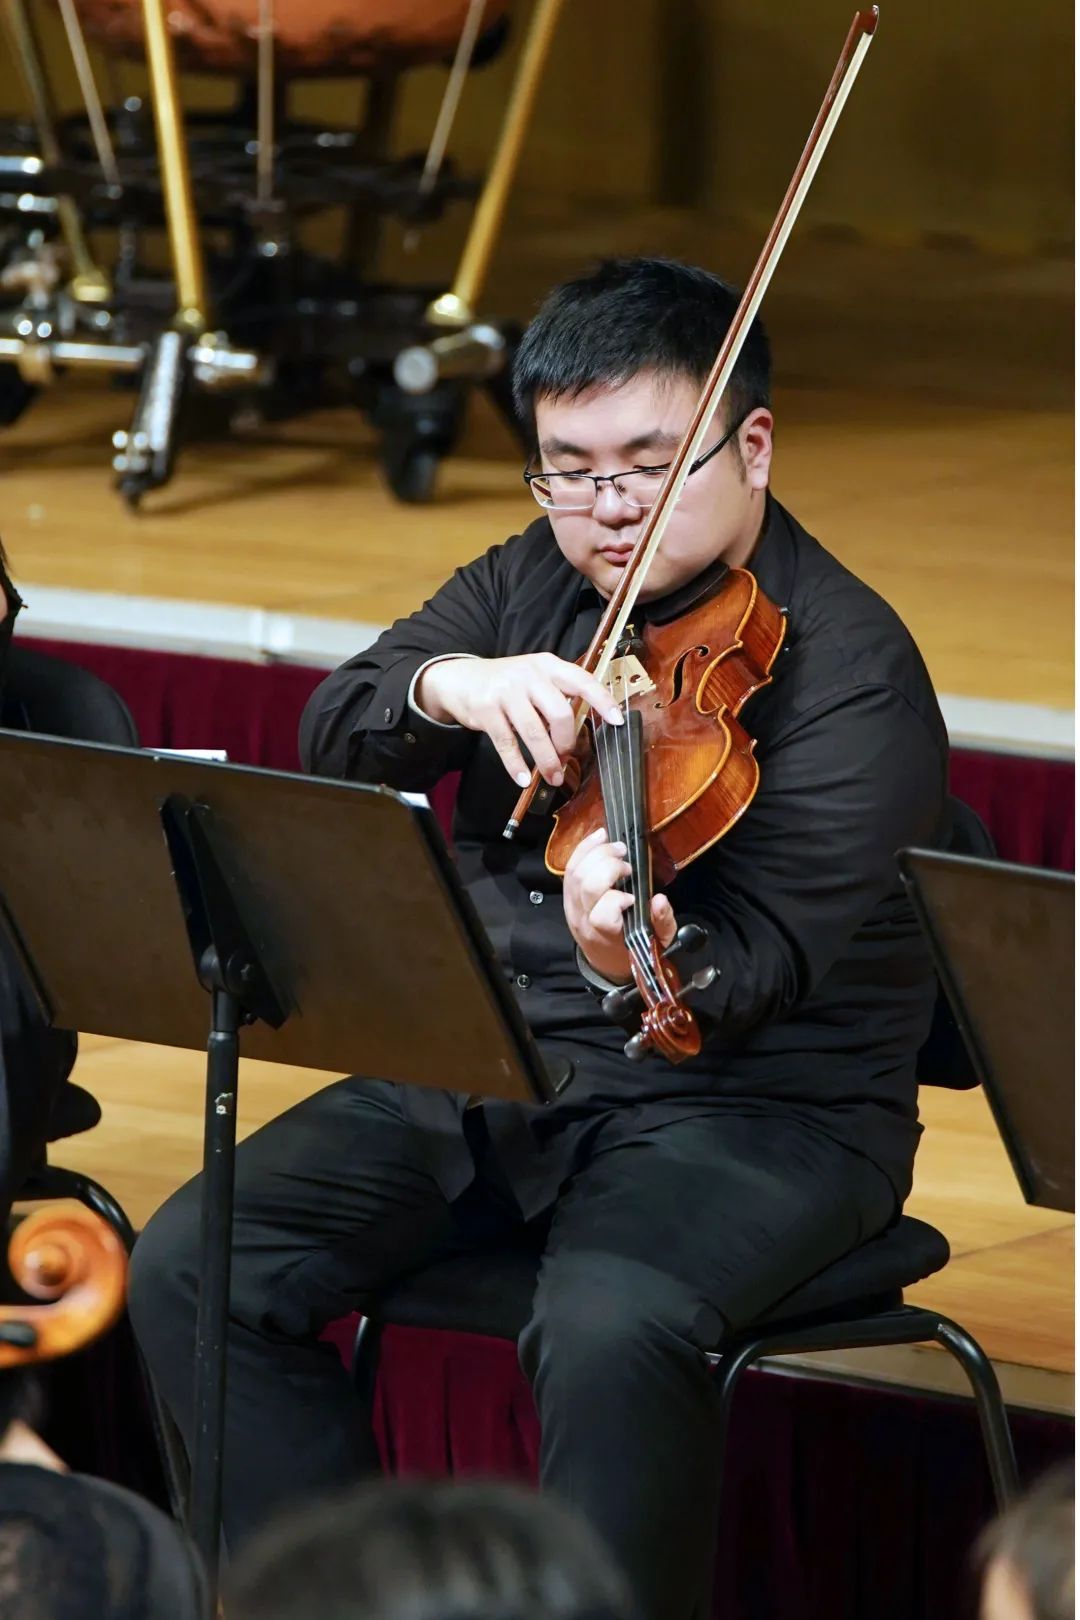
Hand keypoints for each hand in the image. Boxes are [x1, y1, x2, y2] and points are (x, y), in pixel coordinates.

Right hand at [416, 653, 622, 786]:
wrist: (458, 679)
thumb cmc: (505, 684)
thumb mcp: (533, 678)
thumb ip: (556, 696)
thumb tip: (577, 733)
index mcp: (547, 666)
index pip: (582, 681)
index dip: (602, 701)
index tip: (618, 721)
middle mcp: (529, 675)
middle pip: (560, 713)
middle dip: (566, 743)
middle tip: (566, 758)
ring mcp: (505, 691)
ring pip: (534, 732)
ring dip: (546, 760)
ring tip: (551, 776)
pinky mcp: (486, 709)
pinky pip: (506, 743)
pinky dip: (515, 765)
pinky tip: (522, 778)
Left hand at [563, 826, 676, 983]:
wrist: (606, 961)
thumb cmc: (633, 948)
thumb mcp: (658, 942)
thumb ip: (662, 922)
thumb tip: (660, 900)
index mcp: (607, 935)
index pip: (602, 915)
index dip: (616, 900)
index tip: (633, 897)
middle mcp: (584, 921)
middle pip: (586, 886)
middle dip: (607, 865)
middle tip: (626, 860)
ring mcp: (571, 908)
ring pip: (574, 874)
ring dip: (595, 852)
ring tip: (616, 846)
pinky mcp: (567, 897)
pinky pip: (569, 870)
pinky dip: (583, 850)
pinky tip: (599, 838)